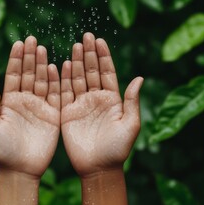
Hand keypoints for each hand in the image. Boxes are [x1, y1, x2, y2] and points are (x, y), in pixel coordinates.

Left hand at [0, 36, 59, 177]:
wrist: (20, 170)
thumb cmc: (3, 150)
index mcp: (9, 102)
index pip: (13, 75)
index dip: (16, 59)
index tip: (19, 42)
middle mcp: (24, 101)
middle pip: (28, 74)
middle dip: (30, 56)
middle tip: (33, 39)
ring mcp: (39, 107)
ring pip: (42, 81)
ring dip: (42, 65)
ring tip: (43, 48)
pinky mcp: (53, 116)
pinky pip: (55, 95)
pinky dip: (56, 82)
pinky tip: (55, 68)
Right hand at [61, 32, 142, 176]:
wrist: (98, 168)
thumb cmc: (117, 149)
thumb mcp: (130, 125)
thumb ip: (132, 101)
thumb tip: (140, 78)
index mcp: (112, 100)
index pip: (107, 72)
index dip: (103, 56)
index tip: (99, 40)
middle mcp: (96, 99)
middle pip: (92, 71)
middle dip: (89, 53)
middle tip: (85, 36)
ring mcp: (81, 105)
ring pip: (78, 78)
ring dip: (77, 62)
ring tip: (75, 45)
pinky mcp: (67, 113)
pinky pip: (64, 93)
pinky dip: (63, 79)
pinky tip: (64, 65)